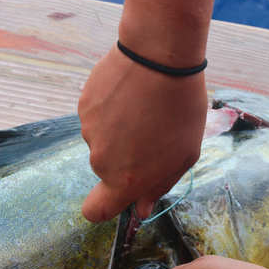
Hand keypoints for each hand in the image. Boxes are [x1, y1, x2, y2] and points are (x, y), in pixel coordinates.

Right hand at [79, 45, 207, 221]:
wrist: (159, 56)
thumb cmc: (180, 109)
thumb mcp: (184, 155)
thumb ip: (158, 186)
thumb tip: (140, 209)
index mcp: (126, 180)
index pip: (95, 211)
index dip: (102, 207)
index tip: (115, 195)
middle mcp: (101, 161)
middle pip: (107, 170)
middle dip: (125, 158)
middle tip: (151, 132)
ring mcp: (89, 131)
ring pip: (102, 141)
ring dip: (119, 131)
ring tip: (144, 107)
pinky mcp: (84, 105)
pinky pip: (96, 117)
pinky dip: (111, 109)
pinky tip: (130, 93)